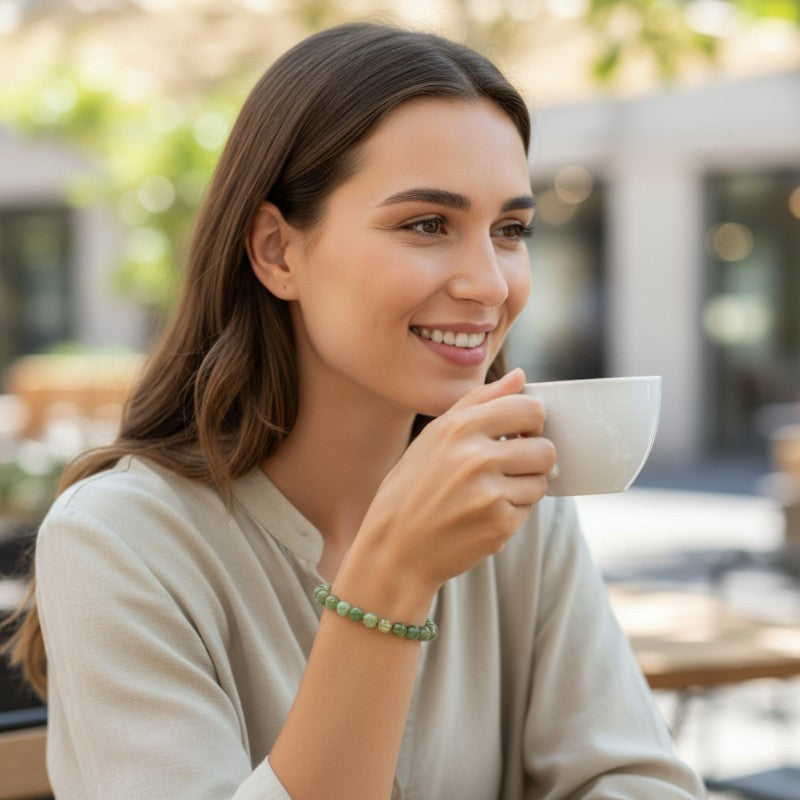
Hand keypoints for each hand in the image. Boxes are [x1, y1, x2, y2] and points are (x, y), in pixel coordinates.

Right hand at [355, 368, 556, 594]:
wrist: (393, 550)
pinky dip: (511, 513)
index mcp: (458, 428)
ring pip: (540, 482)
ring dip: (523, 488)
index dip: (532, 422)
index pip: (529, 409)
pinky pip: (528, 510)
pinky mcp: (499, 525)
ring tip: (489, 494)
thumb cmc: (411, 490)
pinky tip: (481, 516)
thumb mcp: (434, 437)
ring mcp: (489, 493)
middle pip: (544, 448)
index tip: (520, 434)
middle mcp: (475, 457)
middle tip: (508, 468)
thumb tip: (520, 377)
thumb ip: (479, 401)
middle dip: (533, 459)